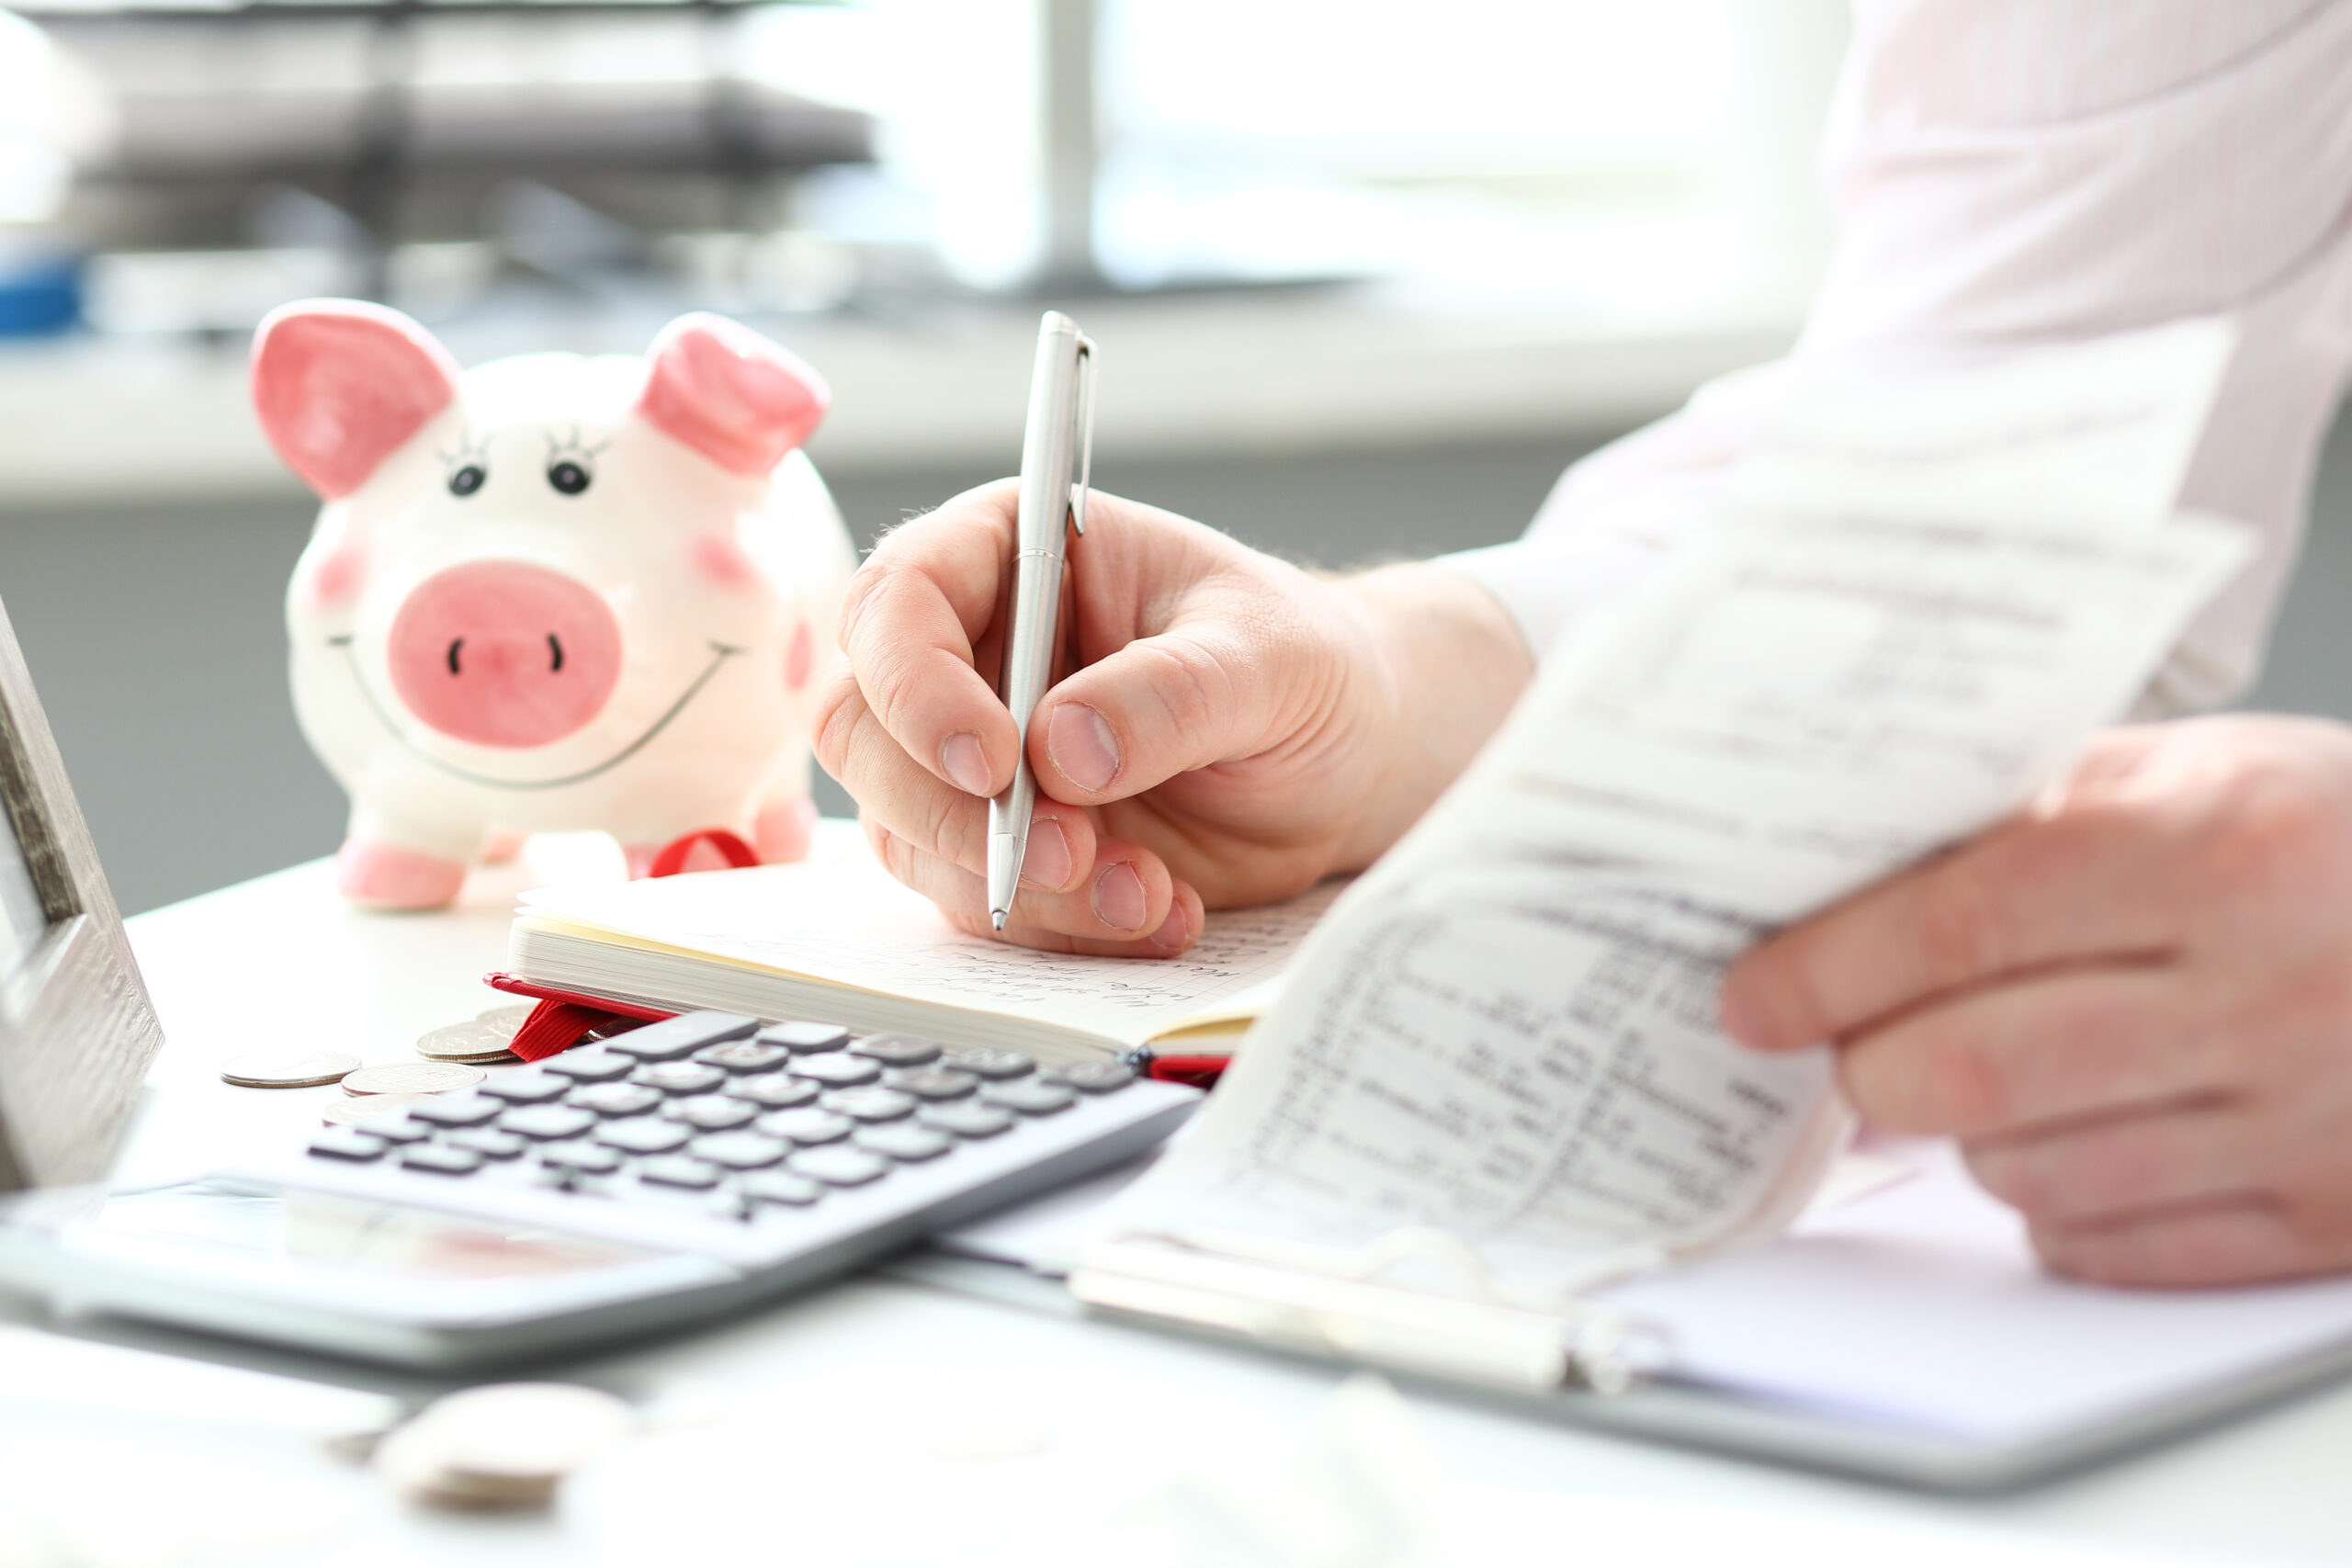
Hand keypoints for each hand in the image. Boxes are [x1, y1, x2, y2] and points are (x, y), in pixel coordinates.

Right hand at [814, 481, 1528, 954]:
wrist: (1346, 758)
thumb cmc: (1303, 666)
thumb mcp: (1268, 659)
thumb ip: (1170, 693)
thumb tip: (1059, 751)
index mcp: (1010, 552)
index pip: (899, 603)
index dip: (919, 687)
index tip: (995, 764)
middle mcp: (968, 653)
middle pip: (863, 729)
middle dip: (952, 812)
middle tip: (1069, 855)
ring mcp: (972, 759)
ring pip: (911, 833)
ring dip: (1019, 887)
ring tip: (1148, 894)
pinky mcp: (1000, 848)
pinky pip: (979, 902)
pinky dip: (1063, 929)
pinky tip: (1163, 913)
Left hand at [1721, 716, 2351, 1286]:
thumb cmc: (2344, 843)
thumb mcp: (2202, 771)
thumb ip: (2033, 813)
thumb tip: (1847, 874)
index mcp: (2214, 847)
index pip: (1957, 922)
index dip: (1827, 968)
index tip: (1755, 996)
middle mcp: (2260, 989)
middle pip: (1968, 1069)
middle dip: (1867, 1066)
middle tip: (1843, 1046)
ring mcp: (2300, 1119)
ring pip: (2024, 1172)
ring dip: (1967, 1136)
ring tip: (1990, 1076)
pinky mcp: (2323, 1220)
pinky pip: (2112, 1245)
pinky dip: (2058, 1203)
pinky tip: (2084, 1138)